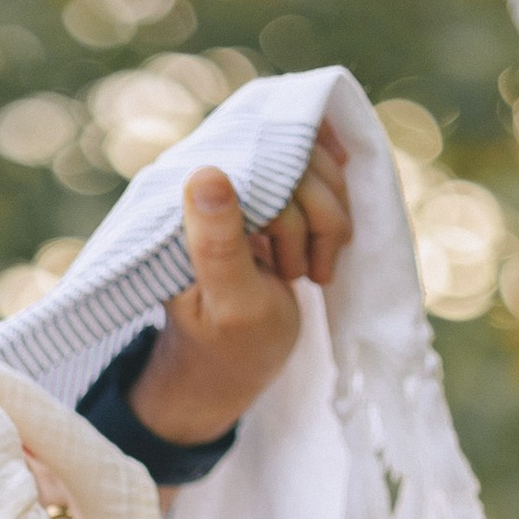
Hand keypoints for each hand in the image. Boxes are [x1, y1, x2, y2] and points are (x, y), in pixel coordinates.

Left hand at [128, 137, 352, 449]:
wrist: (231, 364)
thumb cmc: (229, 347)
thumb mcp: (230, 304)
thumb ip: (218, 244)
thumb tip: (207, 172)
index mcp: (186, 204)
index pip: (263, 158)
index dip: (298, 205)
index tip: (296, 266)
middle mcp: (210, 181)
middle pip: (296, 154)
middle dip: (319, 218)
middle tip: (304, 274)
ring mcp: (242, 181)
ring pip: (315, 161)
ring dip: (329, 221)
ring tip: (309, 270)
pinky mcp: (264, 192)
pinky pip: (317, 171)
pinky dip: (332, 210)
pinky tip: (321, 247)